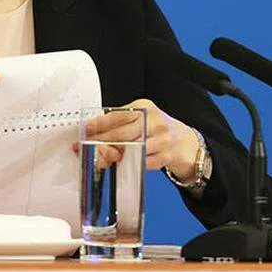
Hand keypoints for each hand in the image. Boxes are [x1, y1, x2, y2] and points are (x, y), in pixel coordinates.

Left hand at [77, 100, 200, 175]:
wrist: (184, 142)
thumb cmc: (156, 128)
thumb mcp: (142, 117)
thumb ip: (121, 122)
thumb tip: (94, 131)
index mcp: (145, 107)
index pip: (118, 114)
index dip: (100, 123)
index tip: (87, 129)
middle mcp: (155, 121)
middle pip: (122, 133)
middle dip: (102, 141)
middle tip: (88, 146)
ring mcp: (162, 139)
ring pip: (131, 149)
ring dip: (114, 155)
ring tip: (104, 156)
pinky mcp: (166, 156)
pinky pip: (142, 162)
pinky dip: (130, 164)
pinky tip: (122, 163)